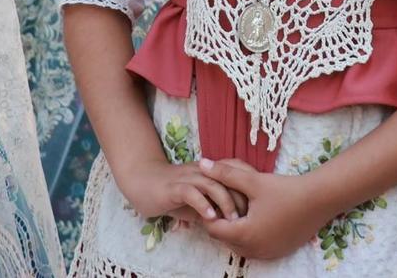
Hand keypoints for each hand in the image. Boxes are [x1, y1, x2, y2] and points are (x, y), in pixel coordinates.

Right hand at [116, 155, 242, 227]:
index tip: (254, 211)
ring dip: (225, 202)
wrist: (142, 182)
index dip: (245, 191)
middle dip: (241, 198)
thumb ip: (211, 208)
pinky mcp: (173, 187)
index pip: (234, 176)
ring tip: (232, 220)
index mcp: (208, 173)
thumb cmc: (170, 193)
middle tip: (248, 218)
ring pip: (212, 184)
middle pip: (228, 179)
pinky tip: (210, 218)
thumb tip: (229, 224)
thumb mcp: (195, 202)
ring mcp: (187, 178)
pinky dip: (203, 205)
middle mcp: (200, 172)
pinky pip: (191, 193)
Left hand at [199, 159, 331, 262]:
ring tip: (241, 207)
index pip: (213, 228)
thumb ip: (226, 174)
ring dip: (235, 229)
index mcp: (244, 234)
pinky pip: (254, 247)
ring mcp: (266, 253)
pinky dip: (249, 235)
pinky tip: (256, 216)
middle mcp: (253, 250)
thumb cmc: (285, 190)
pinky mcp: (277, 252)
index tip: (214, 196)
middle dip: (221, 220)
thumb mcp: (253, 180)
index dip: (209, 211)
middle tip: (225, 200)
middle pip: (224, 238)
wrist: (319, 200)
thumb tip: (203, 164)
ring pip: (238, 244)